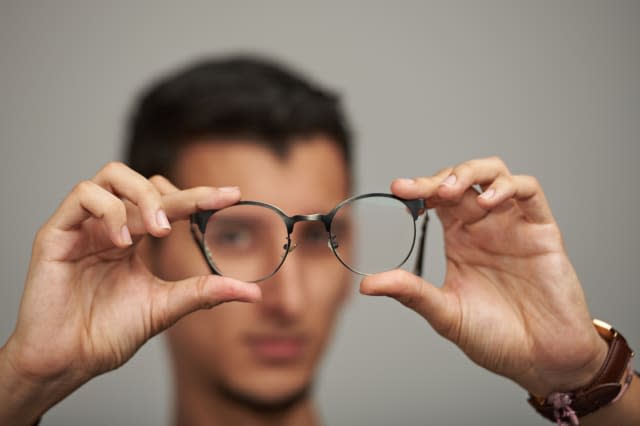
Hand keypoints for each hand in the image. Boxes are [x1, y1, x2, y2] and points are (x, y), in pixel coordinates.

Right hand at [0, 162, 260, 422]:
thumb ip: (204, 292)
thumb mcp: (165, 307)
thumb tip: (252, 292)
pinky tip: (123, 241)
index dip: (199, 195)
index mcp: (134, 239)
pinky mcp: (57, 232)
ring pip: (112, 176)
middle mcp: (110, 226)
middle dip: (176, 194)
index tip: (232, 195)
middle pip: (144, 183)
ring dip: (143, 197)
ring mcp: (83, 226)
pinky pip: (83, 195)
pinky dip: (110, 211)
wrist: (68, 360)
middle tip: (197, 211)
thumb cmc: (108, 334)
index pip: (168, 204)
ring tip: (158, 229)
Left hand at [360, 157, 607, 395]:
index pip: (436, 199)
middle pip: (461, 180)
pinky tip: (488, 202)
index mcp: (460, 239)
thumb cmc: (496, 338)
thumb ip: (411, 293)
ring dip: (471, 172)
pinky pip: (529, 192)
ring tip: (450, 190)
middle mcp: (485, 226)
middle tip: (413, 189)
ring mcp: (513, 225)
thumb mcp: (445, 313)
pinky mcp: (542, 231)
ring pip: (495, 174)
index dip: (418, 189)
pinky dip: (508, 187)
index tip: (396, 190)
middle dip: (438, 178)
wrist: (541, 362)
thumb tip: (366, 285)